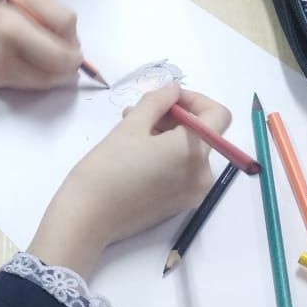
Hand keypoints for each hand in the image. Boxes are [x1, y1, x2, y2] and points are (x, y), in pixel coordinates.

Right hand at [0, 0, 82, 89]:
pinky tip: (30, 59)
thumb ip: (61, 20)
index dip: (74, 58)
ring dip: (52, 73)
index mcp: (10, 30)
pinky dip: (36, 74)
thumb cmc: (1, 1)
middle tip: (65, 53)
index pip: (58, 58)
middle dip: (65, 68)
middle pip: (51, 76)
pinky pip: (27, 85)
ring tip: (46, 53)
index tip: (77, 51)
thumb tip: (73, 51)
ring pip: (41, 84)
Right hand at [28, 84, 231, 278]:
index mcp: (195, 149)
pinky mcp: (181, 205)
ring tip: (131, 136)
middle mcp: (203, 172)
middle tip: (136, 114)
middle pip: (203, 133)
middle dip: (174, 118)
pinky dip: (168, 158)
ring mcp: (194, 192)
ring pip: (191, 152)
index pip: (218, 114)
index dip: (194, 100)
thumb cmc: (107, 167)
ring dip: (168, 137)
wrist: (89, 217)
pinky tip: (137, 159)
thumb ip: (157, 102)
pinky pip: (184, 172)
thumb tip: (173, 89)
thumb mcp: (131, 126)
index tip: (164, 99)